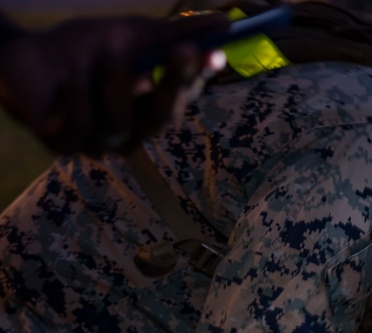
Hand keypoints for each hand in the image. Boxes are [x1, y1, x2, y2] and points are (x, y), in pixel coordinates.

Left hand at [0, 13, 228, 154]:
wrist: (23, 58)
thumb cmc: (83, 49)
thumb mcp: (131, 35)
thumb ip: (172, 34)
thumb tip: (222, 24)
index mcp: (150, 111)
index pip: (182, 100)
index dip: (197, 79)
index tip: (212, 53)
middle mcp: (131, 134)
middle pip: (161, 120)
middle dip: (173, 84)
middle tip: (183, 50)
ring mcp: (97, 143)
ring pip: (121, 125)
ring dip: (115, 83)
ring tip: (105, 53)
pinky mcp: (64, 143)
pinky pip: (82, 124)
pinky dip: (80, 94)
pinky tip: (73, 70)